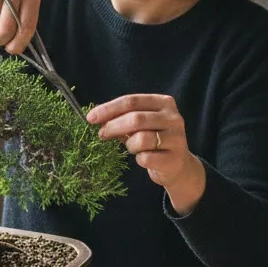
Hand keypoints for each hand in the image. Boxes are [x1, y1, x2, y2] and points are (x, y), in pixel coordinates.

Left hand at [87, 94, 205, 212]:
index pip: (131, 101)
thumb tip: (96, 117)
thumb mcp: (140, 125)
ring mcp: (176, 138)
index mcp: (164, 103)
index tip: (90, 117)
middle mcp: (173, 118)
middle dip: (113, 126)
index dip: (109, 109)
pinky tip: (143, 158)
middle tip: (101, 134)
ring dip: (129, 145)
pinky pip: (146, 158)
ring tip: (131, 148)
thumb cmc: (153, 141)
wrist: (177, 165)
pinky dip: (139, 159)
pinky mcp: (174, 158)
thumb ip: (122, 118)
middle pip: (135, 118)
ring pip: (141, 139)